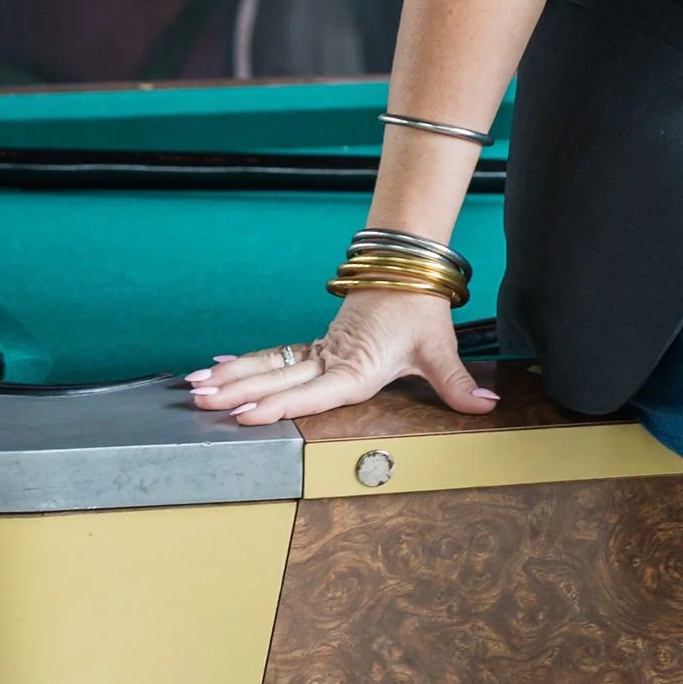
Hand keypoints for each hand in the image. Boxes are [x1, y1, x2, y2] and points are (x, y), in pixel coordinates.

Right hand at [186, 294, 498, 425]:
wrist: (409, 271)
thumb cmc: (421, 309)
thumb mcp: (439, 349)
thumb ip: (458, 384)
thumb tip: (487, 407)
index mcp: (359, 366)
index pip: (315, 391)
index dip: (280, 404)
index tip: (246, 412)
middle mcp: (332, 360)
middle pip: (280, 379)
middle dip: (239, 392)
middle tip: (202, 403)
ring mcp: (321, 352)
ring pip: (270, 366)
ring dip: (234, 377)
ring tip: (195, 389)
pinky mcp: (318, 347)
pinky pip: (276, 356)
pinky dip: (245, 362)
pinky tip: (217, 369)